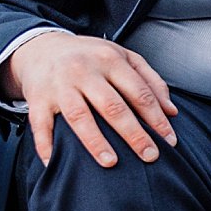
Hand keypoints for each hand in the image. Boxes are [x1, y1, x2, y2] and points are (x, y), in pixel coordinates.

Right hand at [4, 31, 178, 167]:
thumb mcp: (123, 57)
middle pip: (112, 106)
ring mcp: (59, 85)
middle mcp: (83, 71)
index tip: (170, 141)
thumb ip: (151, 81)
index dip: (157, 118)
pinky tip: (54, 162)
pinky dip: (45, 144)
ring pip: (79, 116)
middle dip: (134, 134)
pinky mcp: (37, 97)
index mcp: (109, 60)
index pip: (139, 92)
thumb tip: (172, 112)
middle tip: (150, 156)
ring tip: (111, 163)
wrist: (41, 47)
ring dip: (95, 141)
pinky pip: (40, 123)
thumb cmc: (92, 58)